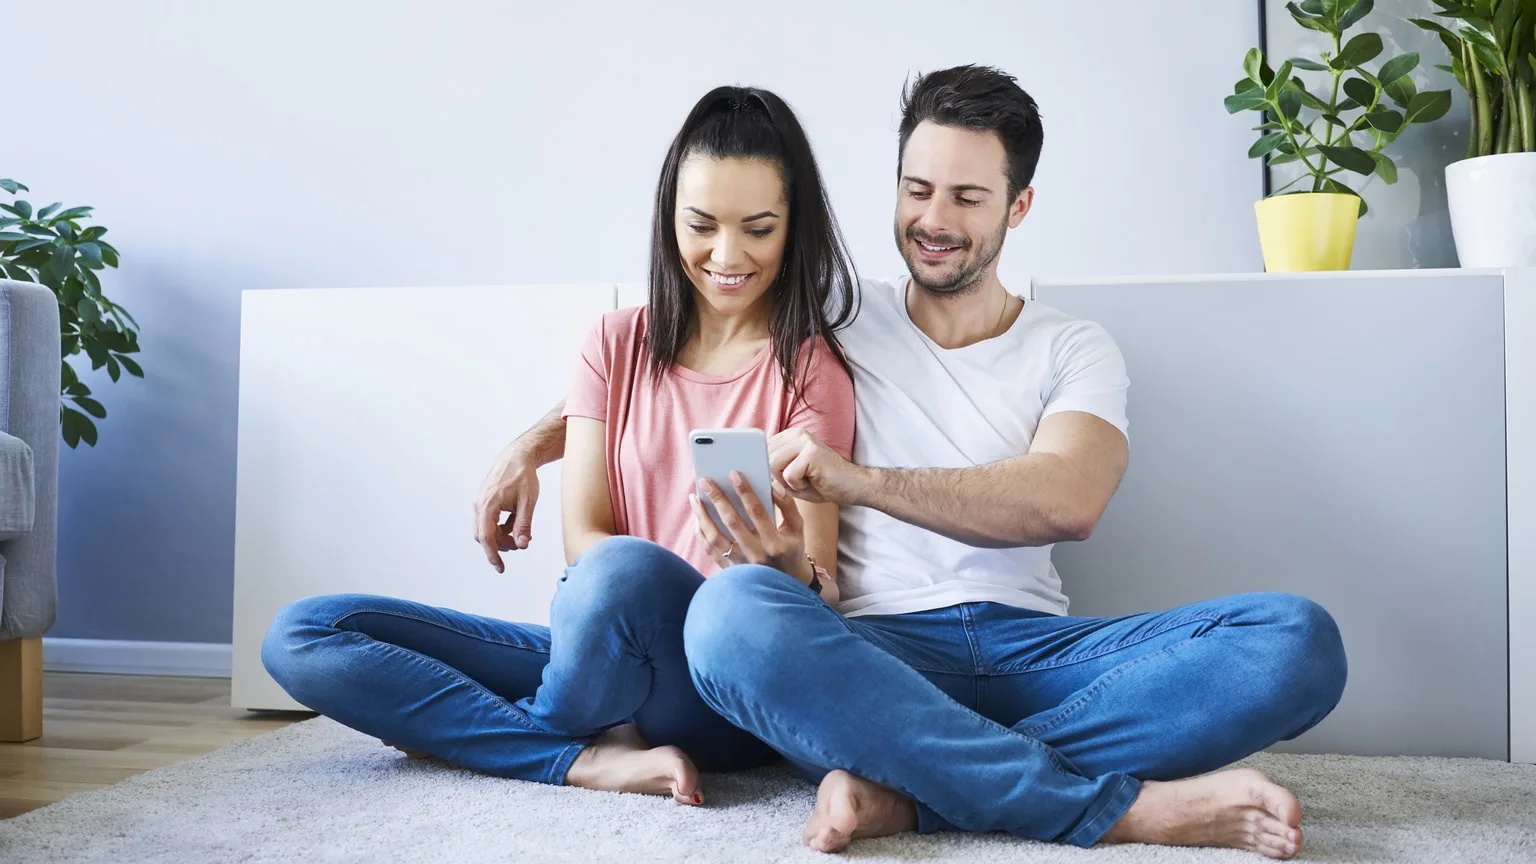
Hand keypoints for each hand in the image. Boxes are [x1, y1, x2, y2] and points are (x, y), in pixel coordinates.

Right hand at [472, 445, 540, 572]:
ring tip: (520, 534)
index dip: (493, 555)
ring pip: (485, 529)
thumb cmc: (523, 476)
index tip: (500, 568)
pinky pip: (488, 521)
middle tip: (519, 544)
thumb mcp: (528, 502)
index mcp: (488, 505)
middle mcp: (479, 504)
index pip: (487, 537)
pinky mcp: (484, 501)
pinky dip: (500, 528)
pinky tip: (515, 525)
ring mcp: (480, 502)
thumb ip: (524, 525)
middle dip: (500, 545)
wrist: (518, 456)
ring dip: (501, 537)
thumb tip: (521, 545)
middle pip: (484, 536)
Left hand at [691, 472, 812, 582]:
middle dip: (717, 498)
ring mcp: (740, 564)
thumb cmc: (790, 549)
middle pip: (732, 522)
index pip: (758, 512)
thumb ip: (787, 504)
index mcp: (775, 543)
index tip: (733, 473)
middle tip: (705, 479)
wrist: (784, 584)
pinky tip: (697, 517)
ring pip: (715, 538)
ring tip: (695, 497)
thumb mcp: (797, 528)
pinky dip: (701, 533)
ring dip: (703, 515)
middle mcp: (756, 555)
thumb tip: (771, 483)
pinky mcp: (729, 570)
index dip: (745, 491)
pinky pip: (709, 550)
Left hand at [769, 428, 858, 505]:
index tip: (782, 475)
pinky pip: (789, 475)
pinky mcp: (812, 453)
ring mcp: (805, 441)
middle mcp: (797, 433)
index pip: (763, 449)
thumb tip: (752, 468)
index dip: (768, 468)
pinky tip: (813, 482)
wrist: (853, 487)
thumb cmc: (822, 483)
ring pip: (774, 465)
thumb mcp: (791, 475)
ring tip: (806, 481)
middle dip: (778, 477)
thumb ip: (773, 469)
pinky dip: (798, 486)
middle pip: (766, 457)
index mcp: (791, 436)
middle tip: (799, 481)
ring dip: (787, 482)